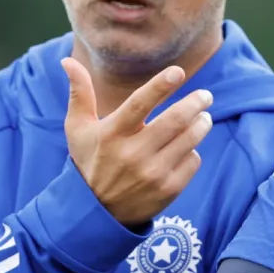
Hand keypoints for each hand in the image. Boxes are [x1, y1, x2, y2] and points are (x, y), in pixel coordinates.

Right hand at [61, 57, 213, 226]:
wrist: (96, 213)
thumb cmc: (89, 161)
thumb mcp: (79, 129)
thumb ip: (80, 93)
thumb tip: (68, 60)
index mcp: (112, 135)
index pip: (139, 104)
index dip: (160, 86)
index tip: (178, 71)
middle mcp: (132, 154)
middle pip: (174, 121)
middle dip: (195, 103)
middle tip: (205, 95)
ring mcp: (152, 174)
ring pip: (189, 139)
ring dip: (202, 123)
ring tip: (203, 117)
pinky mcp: (168, 189)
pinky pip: (193, 161)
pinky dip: (193, 150)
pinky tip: (187, 148)